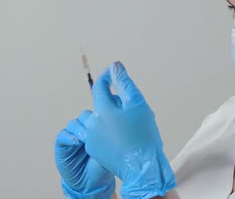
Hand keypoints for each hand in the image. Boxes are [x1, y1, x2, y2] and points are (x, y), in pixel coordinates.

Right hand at [55, 110, 115, 198]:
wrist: (92, 184)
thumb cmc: (104, 166)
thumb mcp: (113, 150)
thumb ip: (114, 137)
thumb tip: (122, 123)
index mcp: (99, 127)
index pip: (99, 113)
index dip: (102, 113)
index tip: (108, 116)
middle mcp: (86, 129)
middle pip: (86, 116)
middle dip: (92, 120)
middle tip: (98, 129)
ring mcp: (74, 135)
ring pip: (74, 123)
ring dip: (80, 128)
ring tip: (86, 138)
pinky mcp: (62, 145)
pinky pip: (62, 135)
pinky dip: (69, 136)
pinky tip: (76, 142)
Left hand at [85, 61, 176, 198]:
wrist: (142, 167)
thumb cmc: (143, 135)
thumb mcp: (137, 104)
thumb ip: (125, 84)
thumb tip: (115, 67)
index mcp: (103, 110)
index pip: (100, 87)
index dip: (107, 78)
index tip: (114, 74)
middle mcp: (93, 123)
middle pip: (101, 104)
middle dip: (114, 103)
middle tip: (132, 111)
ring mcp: (92, 138)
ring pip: (98, 120)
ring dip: (109, 118)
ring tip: (127, 126)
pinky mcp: (94, 150)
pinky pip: (97, 135)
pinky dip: (107, 132)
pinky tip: (122, 138)